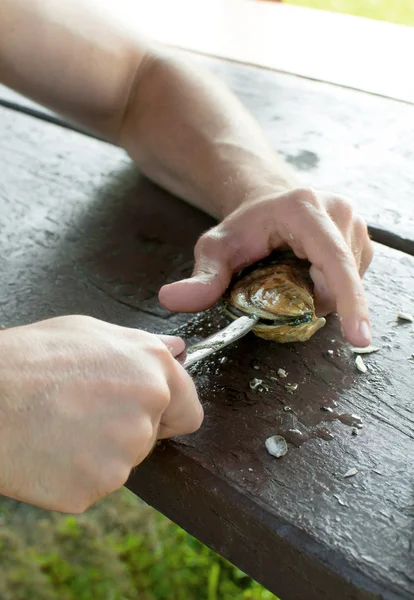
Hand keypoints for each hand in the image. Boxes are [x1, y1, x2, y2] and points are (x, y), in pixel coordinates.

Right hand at [0, 316, 201, 512]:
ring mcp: (123, 454)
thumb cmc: (31, 358)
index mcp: (154, 371)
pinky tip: (51, 449)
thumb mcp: (91, 331)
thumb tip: (178, 350)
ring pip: (122, 462)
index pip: (189, 411)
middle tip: (83, 411)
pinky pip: (95, 484)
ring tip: (62, 426)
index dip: (169, 414)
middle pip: (151, 437)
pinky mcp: (95, 486)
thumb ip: (142, 345)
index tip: (150, 414)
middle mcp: (147, 411)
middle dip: (126, 429)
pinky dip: (76, 474)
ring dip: (100, 452)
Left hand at [159, 187, 373, 346]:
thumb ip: (200, 277)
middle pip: (340, 280)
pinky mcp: (362, 238)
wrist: (266, 201)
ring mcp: (356, 224)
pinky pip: (352, 279)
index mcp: (306, 209)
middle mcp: (339, 211)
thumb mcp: (215, 249)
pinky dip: (330, 288)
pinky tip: (307, 272)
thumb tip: (170, 299)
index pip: (334, 261)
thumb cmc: (243, 225)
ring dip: (320, 294)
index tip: (358, 337)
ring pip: (348, 283)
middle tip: (279, 282)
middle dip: (312, 298)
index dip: (349, 301)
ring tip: (292, 274)